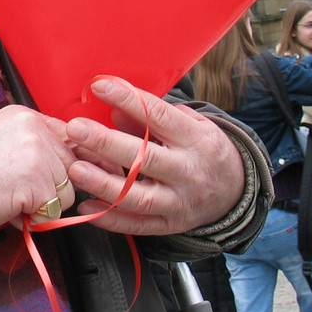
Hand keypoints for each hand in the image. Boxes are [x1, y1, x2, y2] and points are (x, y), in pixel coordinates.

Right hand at [0, 105, 77, 242]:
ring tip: (11, 200)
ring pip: (67, 191)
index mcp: (23, 115)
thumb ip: (29, 143)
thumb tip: (62, 162)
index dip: (59, 163)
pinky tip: (9, 209)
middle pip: (71, 166)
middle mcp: (33, 128)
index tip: (44, 178)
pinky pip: (54, 210)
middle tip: (17, 192)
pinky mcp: (36, 181)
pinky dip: (35, 218)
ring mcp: (36, 152)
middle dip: (52, 187)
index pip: (67, 138)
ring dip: (44, 205)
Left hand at [64, 78, 244, 236]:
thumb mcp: (190, 124)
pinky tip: (86, 206)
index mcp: (196, 139)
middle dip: (107, 143)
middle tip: (76, 128)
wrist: (235, 191)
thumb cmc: (203, 149)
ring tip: (76, 169)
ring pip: (139, 197)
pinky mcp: (170, 225)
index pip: (159, 116)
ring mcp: (179, 202)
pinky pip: (137, 225)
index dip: (128, 99)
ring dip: (104, 184)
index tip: (100, 86)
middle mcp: (188, 171)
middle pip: (145, 158)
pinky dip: (110, 219)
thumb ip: (153, 117)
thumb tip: (115, 111)